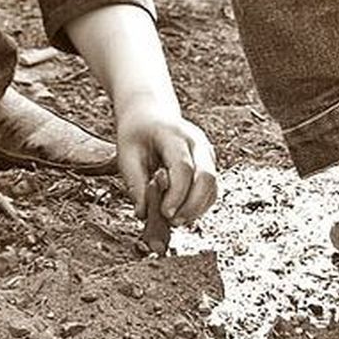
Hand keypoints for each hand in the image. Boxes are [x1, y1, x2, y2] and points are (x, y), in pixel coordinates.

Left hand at [113, 94, 217, 227]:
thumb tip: (144, 214)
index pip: (183, 167)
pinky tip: (181, 213)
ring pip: (213, 186)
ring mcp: (206, 152)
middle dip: (192, 205)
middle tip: (172, 222)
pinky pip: (211, 190)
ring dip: (196, 209)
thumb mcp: (126, 156)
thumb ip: (135, 184)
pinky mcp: (209, 164)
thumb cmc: (136, 137)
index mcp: (174, 134)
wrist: (150, 116)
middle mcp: (197, 142)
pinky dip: (199, 206)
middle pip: (207, 177)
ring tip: (174, 220)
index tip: (164, 214)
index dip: (177, 194)